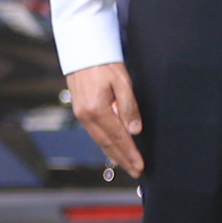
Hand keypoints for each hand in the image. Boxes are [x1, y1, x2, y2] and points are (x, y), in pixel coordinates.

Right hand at [66, 60, 145, 179]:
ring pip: (100, 140)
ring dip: (114, 154)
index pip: (118, 137)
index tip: (140, 166)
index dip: (130, 153)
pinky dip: (105, 143)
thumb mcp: (122, 82)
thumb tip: (134, 130)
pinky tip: (111, 149)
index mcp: (97, 110)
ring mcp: (81, 114)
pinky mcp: (81, 110)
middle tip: (136, 171)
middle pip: (107, 144)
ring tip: (125, 165)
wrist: (82, 51)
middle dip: (123, 159)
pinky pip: (95, 132)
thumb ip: (129, 107)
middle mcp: (86, 116)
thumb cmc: (103, 64)